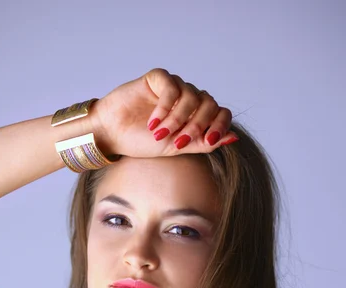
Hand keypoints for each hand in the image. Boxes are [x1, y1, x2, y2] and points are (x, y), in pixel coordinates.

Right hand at [88, 67, 235, 158]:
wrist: (113, 135)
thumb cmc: (142, 142)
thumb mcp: (177, 148)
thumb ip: (203, 143)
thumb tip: (234, 138)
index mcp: (197, 116)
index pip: (221, 114)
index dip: (219, 126)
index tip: (207, 141)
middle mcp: (189, 99)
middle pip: (210, 105)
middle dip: (197, 126)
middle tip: (178, 142)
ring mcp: (175, 87)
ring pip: (192, 97)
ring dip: (177, 119)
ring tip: (160, 134)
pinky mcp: (158, 78)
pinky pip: (172, 88)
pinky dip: (165, 107)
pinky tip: (153, 122)